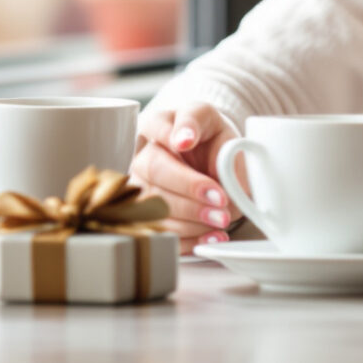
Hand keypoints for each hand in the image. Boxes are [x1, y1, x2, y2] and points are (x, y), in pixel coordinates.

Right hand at [130, 101, 237, 252]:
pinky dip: (189, 239)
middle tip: (220, 198)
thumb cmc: (212, 140)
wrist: (214, 163)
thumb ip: (208, 132)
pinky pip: (161, 232)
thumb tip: (199, 155)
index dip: (172, 137)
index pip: (156, 126)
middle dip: (188, 187)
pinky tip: (212, 235)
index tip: (186, 143)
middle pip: (154, 170)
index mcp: (158, 124)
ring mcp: (141, 188)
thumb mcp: (216, 124)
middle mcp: (143, 155)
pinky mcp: (148, 216)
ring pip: (154, 205)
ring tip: (221, 219)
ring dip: (190, 218)